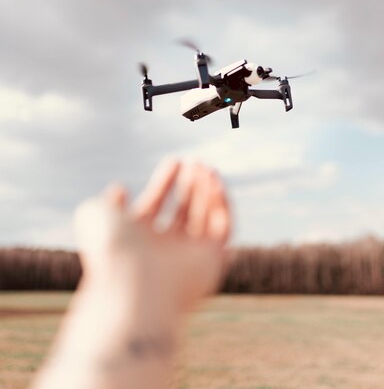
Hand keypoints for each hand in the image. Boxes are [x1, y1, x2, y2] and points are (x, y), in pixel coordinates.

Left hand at [74, 159, 230, 317]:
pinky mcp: (211, 261)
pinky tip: (215, 182)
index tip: (174, 160)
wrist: (132, 287)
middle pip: (183, 212)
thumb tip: (119, 190)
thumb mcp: (96, 215)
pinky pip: (222, 228)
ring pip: (204, 218)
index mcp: (137, 242)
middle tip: (195, 163)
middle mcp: (164, 251)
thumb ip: (105, 201)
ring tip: (206, 168)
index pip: (155, 206)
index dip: (165, 182)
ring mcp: (189, 257)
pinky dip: (221, 204)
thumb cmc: (111, 252)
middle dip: (190, 186)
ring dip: (207, 192)